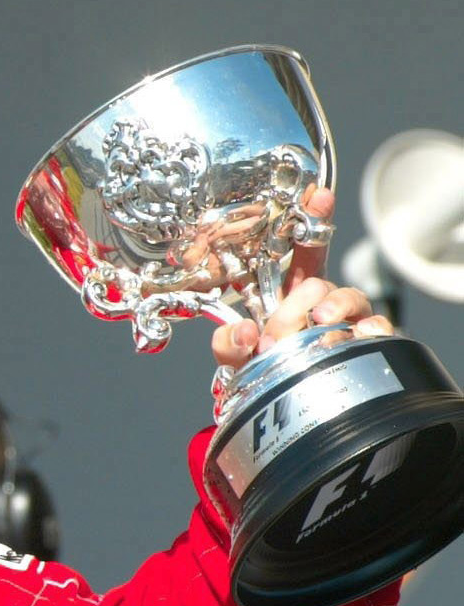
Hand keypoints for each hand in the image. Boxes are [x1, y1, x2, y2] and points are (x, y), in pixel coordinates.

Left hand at [211, 187, 394, 370]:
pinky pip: (378, 329)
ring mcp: (347, 321)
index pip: (303, 250)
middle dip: (293, 306)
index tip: (316, 196)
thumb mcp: (235, 355)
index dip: (311, 220)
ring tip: (318, 323)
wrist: (281, 409)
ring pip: (350, 298)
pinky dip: (371, 330)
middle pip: (317, 281)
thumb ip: (228, 343)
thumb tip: (242, 333)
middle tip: (274, 336)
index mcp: (291, 292)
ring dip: (333, 307)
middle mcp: (323, 300)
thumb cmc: (262, 369)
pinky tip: (360, 334)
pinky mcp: (366, 344)